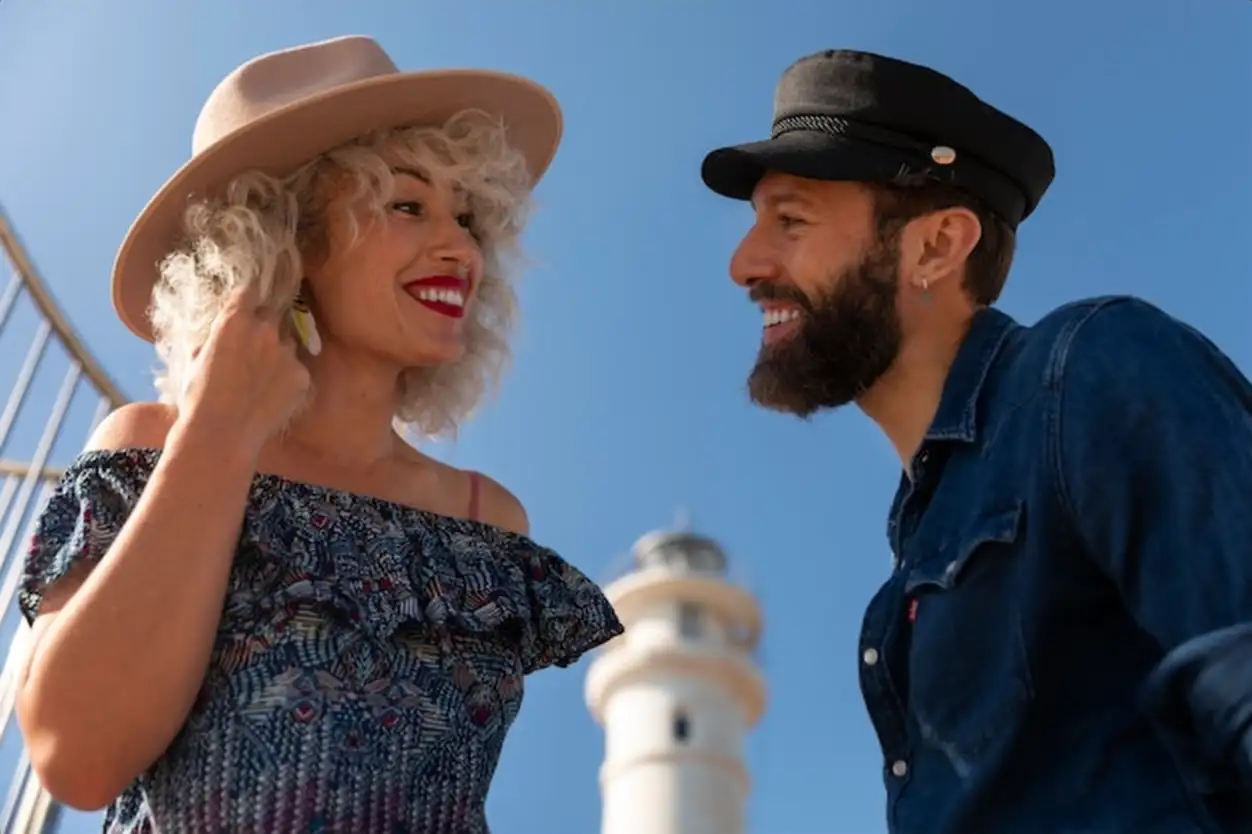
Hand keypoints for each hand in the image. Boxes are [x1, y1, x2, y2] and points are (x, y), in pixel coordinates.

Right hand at [176, 283, 310, 454]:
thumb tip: (218, 332)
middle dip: (264, 326)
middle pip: (273, 316)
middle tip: (253, 348)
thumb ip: (212, 337)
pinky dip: (287, 379)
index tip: (249, 303)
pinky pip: (296, 371)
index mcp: (234, 320)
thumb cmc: (198, 397)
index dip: (249, 297)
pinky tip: (271, 396)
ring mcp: (288, 353)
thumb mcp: (195, 357)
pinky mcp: (302, 376)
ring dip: (277, 354)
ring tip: (260, 379)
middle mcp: (266, 330)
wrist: (221, 434)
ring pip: (287, 344)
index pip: (250, 290)